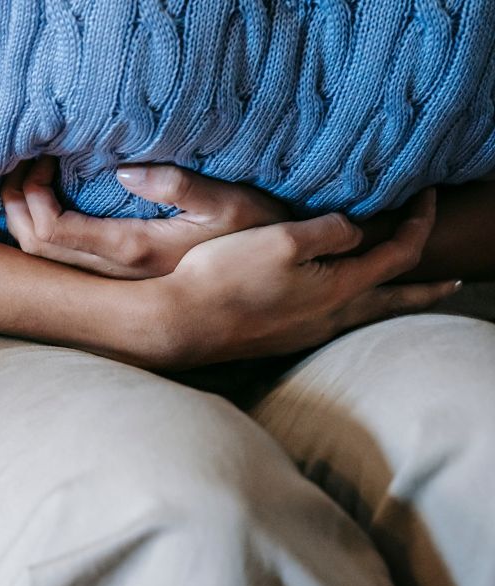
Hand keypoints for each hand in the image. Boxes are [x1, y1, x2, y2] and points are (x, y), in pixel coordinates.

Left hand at [1, 158, 287, 278]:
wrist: (276, 282)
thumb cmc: (259, 234)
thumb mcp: (231, 203)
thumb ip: (181, 187)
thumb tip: (124, 172)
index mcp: (134, 251)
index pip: (52, 232)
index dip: (31, 196)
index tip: (42, 158)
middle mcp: (115, 274)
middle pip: (35, 248)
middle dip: (16, 203)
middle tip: (23, 161)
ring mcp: (115, 280)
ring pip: (43, 259)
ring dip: (24, 217)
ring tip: (29, 177)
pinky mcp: (119, 278)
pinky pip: (61, 260)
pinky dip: (41, 228)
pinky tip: (49, 201)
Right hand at [154, 189, 460, 366]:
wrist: (182, 323)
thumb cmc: (227, 277)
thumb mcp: (282, 238)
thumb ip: (329, 230)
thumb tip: (354, 230)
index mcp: (340, 288)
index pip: (399, 253)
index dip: (419, 222)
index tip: (427, 196)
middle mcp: (331, 316)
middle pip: (395, 301)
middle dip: (427, 289)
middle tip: (455, 283)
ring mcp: (306, 332)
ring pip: (365, 314)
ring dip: (392, 300)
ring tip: (402, 295)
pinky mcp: (281, 338)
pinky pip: (334, 320)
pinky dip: (355, 307)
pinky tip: (338, 304)